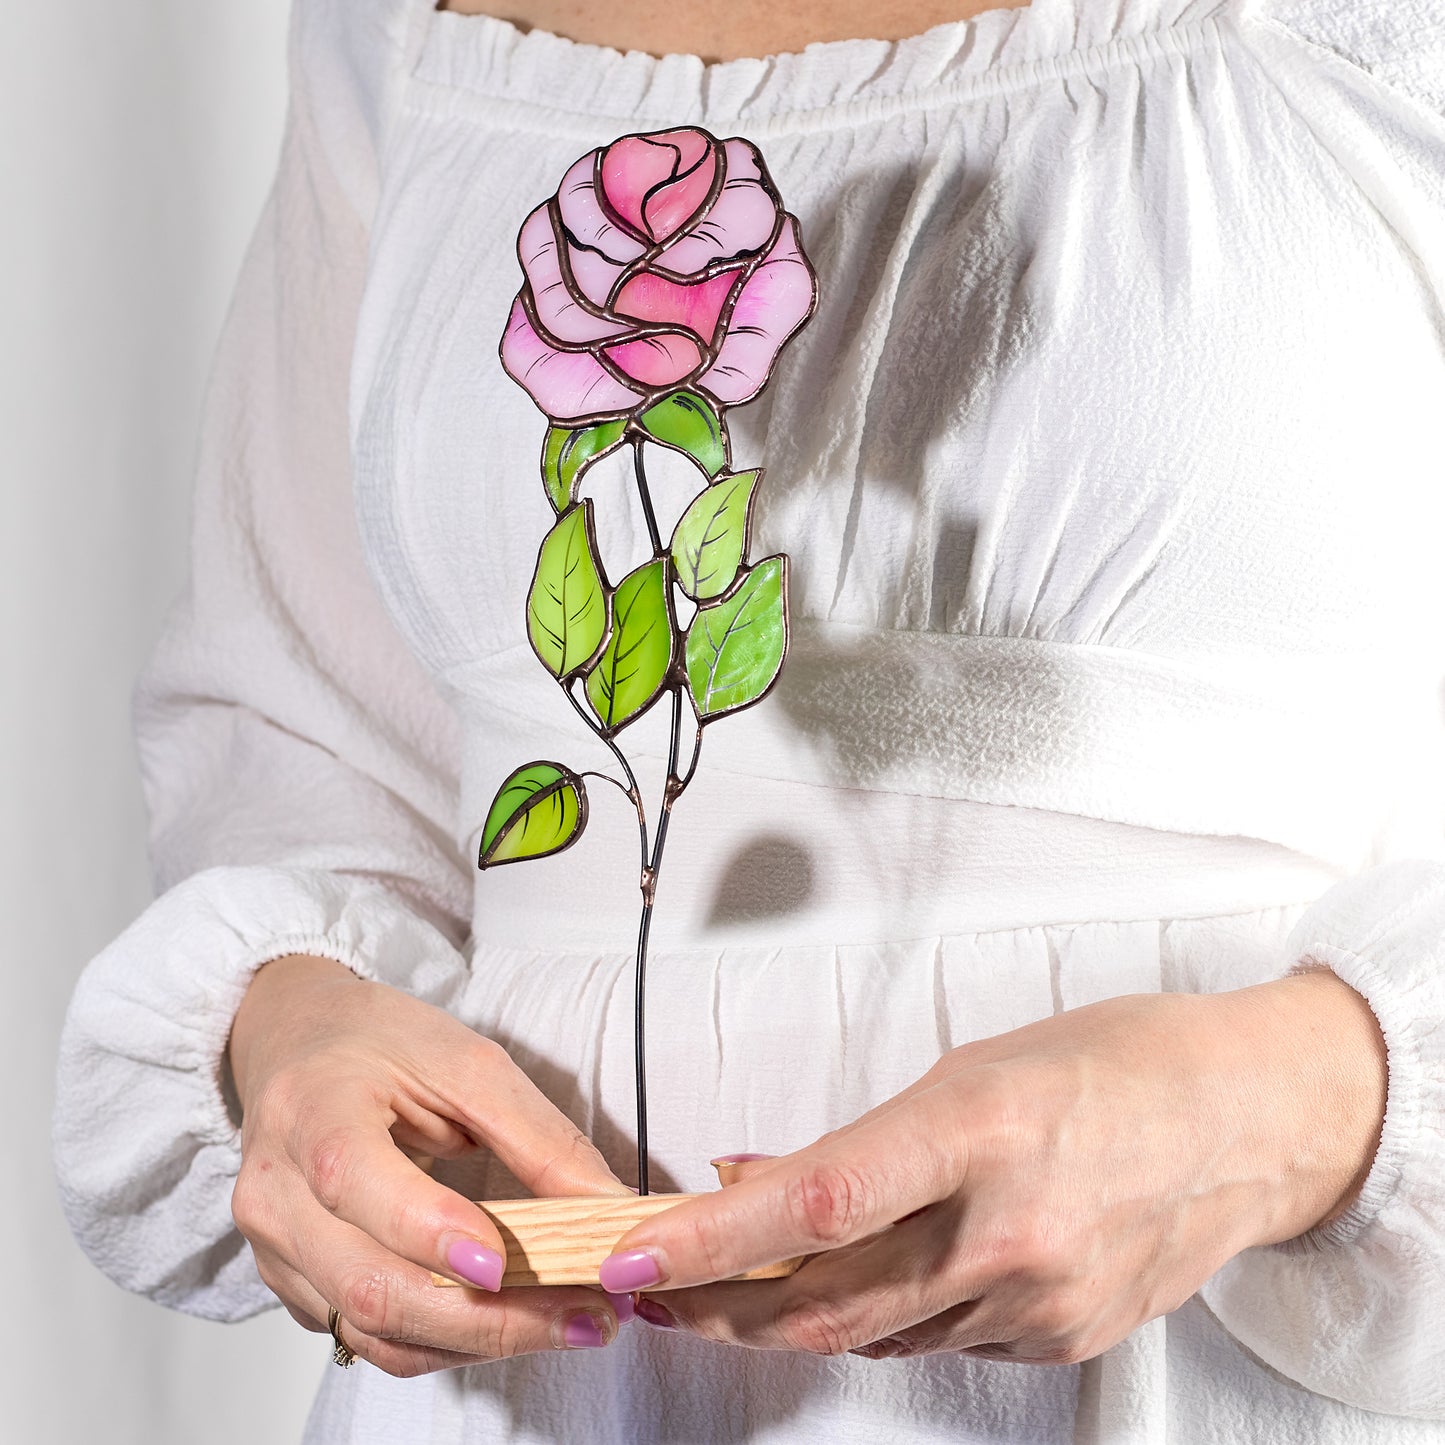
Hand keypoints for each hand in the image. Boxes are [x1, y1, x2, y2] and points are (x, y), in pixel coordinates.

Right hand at [227, 953, 635, 1374]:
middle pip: (371, 1285)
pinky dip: (449, 1341)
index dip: (429, 1231)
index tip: (505, 1262)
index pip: (356, 1182)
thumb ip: (537, 1136)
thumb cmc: (380, 1044)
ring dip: (480, 1342)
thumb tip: (608, 1205)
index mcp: (311, 1111)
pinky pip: (372, 1338)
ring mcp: (278, 1250)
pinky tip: (511, 1321)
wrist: (301, 1045)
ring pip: (376, 1330)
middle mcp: (276, 1193)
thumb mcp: (467, 1061)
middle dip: (488, 1317)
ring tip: (568, 1324)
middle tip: (584, 1315)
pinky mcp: (296, 1286)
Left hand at [600, 971, 1386, 1362]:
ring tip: (739, 1280)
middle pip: (827, 1298)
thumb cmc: (1107, 1064)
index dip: (713, 1239)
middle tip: (660, 1286)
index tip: (638, 1254)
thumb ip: (860, 1141)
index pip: (818, 1202)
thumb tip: (753, 1180)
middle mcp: (1009, 1229)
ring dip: (796, 1310)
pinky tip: (872, 1277)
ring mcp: (1039, 1300)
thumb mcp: (969, 1068)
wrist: (1242, 1123)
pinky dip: (888, 1314)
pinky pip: (940, 1341)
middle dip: (723, 1302)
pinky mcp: (1060, 1343)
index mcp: (979, 1128)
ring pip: (874, 1330)